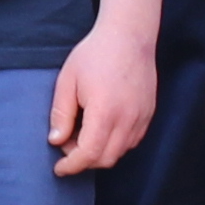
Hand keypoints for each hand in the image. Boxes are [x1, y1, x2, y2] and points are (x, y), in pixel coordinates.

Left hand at [50, 21, 156, 176]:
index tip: (59, 168)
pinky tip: (101, 128)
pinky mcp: (149, 114)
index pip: (89, 154)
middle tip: (67, 144)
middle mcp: (128, 119)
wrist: (129, 36)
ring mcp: (142, 118)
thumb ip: (61, 114)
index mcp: (105, 112)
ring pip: (120, 152)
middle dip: (83, 160)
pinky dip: (115, 144)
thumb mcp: (68, 81)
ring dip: (99, 153)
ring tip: (82, 133)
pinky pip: (132, 141)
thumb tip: (56, 141)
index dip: (72, 165)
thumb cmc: (94, 55)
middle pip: (106, 159)